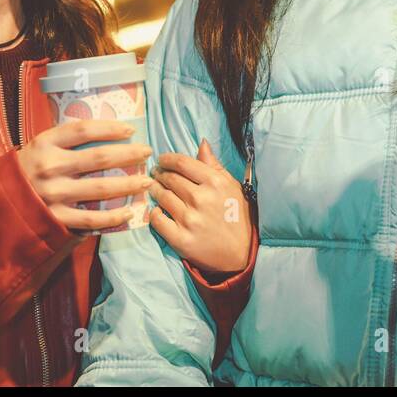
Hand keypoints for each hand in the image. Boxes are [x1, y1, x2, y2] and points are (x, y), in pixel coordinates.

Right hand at [17, 120, 152, 232]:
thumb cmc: (26, 171)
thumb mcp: (38, 148)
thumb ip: (64, 141)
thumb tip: (106, 132)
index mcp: (44, 143)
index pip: (83, 130)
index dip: (110, 128)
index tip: (130, 129)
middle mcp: (49, 166)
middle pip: (99, 157)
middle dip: (129, 154)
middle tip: (147, 153)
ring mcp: (53, 194)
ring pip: (101, 188)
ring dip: (128, 184)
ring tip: (146, 181)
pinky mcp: (56, 218)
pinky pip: (92, 219)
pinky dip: (113, 217)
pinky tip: (129, 212)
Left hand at [148, 139, 252, 275]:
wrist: (243, 254)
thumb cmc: (238, 216)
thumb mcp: (232, 186)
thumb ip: (214, 164)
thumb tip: (201, 142)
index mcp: (215, 182)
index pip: (182, 163)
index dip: (167, 159)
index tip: (161, 160)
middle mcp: (201, 199)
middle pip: (170, 178)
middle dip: (159, 174)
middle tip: (155, 174)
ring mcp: (190, 220)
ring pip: (162, 197)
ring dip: (154, 190)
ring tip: (153, 189)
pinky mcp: (182, 239)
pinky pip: (158, 220)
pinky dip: (154, 213)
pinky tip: (156, 210)